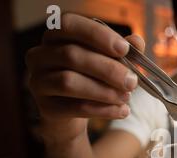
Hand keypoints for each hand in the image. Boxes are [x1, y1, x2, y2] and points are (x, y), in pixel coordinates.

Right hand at [26, 13, 144, 142]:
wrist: (72, 113)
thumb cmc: (91, 79)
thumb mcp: (108, 62)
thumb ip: (122, 51)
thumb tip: (137, 42)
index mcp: (55, 36)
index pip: (69, 24)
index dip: (97, 34)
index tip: (124, 49)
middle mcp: (40, 55)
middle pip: (71, 55)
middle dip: (108, 69)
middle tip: (132, 81)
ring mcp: (38, 81)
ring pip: (69, 82)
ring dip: (104, 91)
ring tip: (126, 97)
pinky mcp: (46, 107)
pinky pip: (75, 107)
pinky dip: (103, 110)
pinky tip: (121, 111)